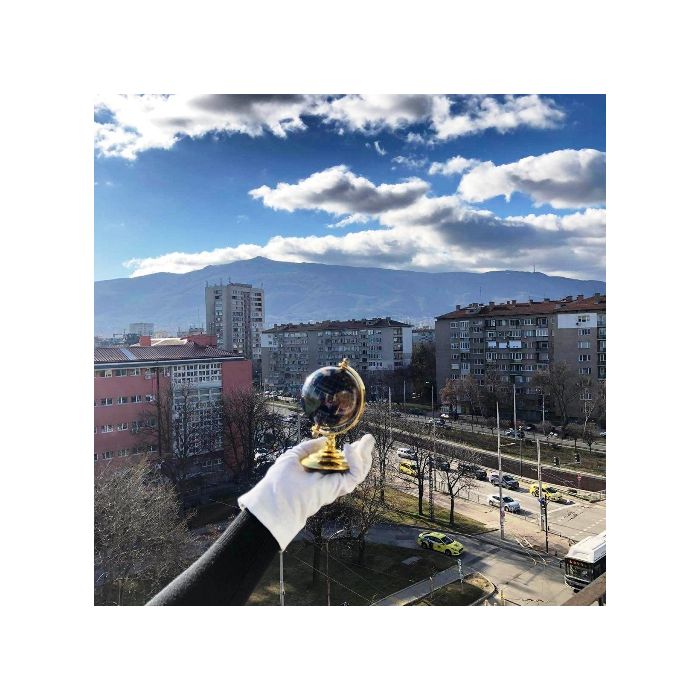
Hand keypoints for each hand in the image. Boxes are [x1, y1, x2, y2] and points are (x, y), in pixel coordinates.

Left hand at [238, 434, 374, 549]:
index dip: (348, 453)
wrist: (275, 501)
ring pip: (358, 472)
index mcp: (319, 473)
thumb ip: (308, 447)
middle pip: (353, 468)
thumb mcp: (293, 456)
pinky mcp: (337, 488)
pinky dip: (356, 461)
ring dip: (365, 456)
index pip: (339, 463)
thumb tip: (325, 441)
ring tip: (367, 441)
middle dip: (363, 453)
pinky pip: (354, 475)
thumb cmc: (279, 481)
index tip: (351, 442)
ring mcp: (334, 485)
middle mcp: (329, 480)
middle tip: (368, 439)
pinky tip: (349, 448)